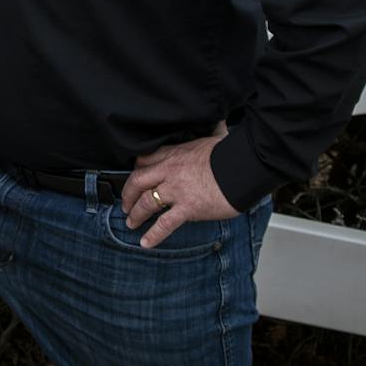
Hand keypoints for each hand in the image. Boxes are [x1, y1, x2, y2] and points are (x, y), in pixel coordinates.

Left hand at [119, 133, 239, 247]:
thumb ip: (211, 133)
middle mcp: (169, 171)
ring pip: (146, 203)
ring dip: (136, 215)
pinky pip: (165, 223)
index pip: (144, 160)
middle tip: (124, 203)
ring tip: (131, 223)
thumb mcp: (213, 138)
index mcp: (173, 154)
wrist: (241, 167)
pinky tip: (145, 242)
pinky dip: (153, 234)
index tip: (133, 177)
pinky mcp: (187, 208)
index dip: (136, 170)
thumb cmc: (230, 153)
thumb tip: (221, 124)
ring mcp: (176, 190)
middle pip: (137, 181)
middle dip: (128, 194)